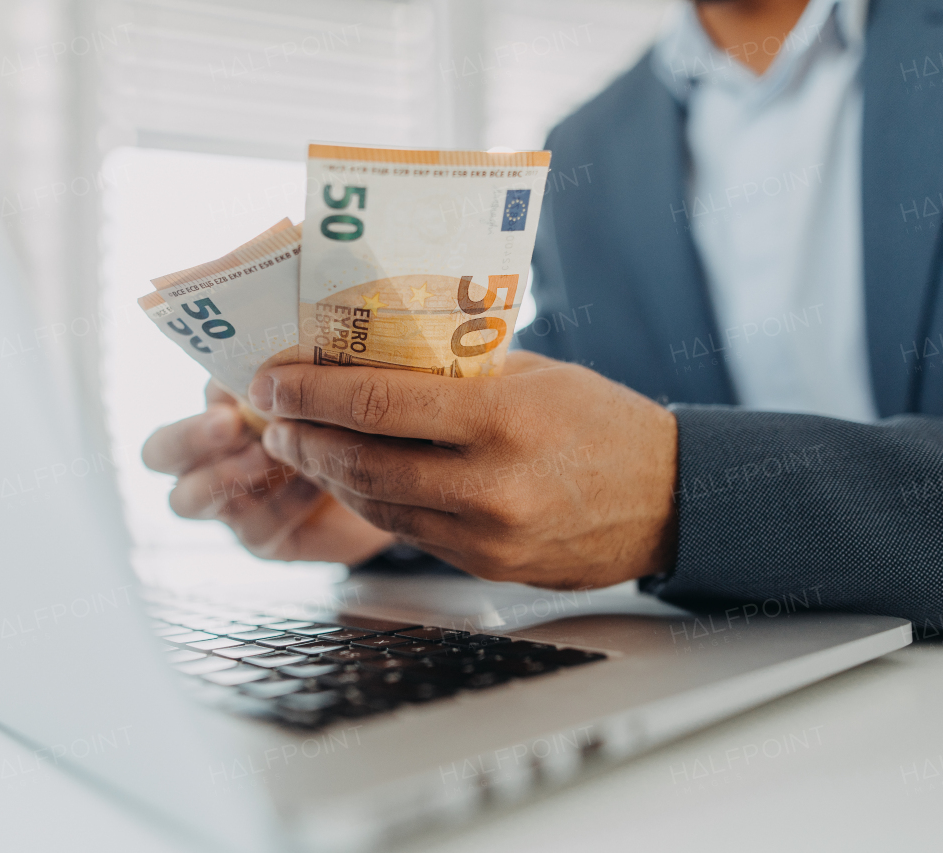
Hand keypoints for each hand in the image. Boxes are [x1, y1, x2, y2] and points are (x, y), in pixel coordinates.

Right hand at [141, 380, 395, 563]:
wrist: (390, 473)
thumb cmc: (340, 419)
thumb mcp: (309, 392)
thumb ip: (277, 378)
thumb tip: (263, 359)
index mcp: (210, 428)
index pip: (164, 440)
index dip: (188, 428)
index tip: (230, 409)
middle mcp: (208, 470)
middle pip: (159, 463)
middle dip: (189, 440)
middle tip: (233, 425)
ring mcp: (232, 509)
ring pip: (191, 502)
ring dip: (231, 472)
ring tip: (276, 452)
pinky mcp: (267, 541)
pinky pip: (256, 528)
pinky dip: (285, 501)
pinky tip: (316, 480)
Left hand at [248, 351, 677, 589]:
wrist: (670, 500)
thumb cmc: (604, 423)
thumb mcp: (533, 375)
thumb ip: (455, 372)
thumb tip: (374, 359)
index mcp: (501, 420)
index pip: (377, 405)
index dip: (311, 393)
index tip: (273, 381)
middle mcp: (489, 486)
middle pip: (363, 464)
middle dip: (304, 439)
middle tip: (272, 418)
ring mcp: (486, 537)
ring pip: (379, 506)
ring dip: (329, 475)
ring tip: (300, 445)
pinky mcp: (487, 567)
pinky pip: (410, 532)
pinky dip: (373, 502)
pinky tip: (354, 478)